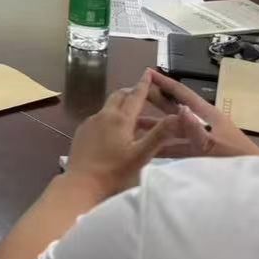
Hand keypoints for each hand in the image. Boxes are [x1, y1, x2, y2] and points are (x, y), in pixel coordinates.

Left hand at [66, 71, 184, 195]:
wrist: (81, 186)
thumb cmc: (114, 173)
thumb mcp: (141, 155)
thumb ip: (159, 135)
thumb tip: (178, 116)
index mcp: (119, 118)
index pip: (135, 95)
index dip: (144, 84)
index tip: (149, 72)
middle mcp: (103, 115)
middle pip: (120, 96)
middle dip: (133, 93)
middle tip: (145, 96)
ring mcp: (90, 123)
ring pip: (110, 109)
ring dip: (124, 109)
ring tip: (138, 120)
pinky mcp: (82, 132)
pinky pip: (100, 119)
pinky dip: (113, 119)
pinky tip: (117, 133)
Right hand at [141, 68, 258, 157]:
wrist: (257, 185)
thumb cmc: (239, 161)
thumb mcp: (216, 146)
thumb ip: (196, 131)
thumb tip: (179, 109)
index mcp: (209, 116)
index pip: (183, 95)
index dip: (166, 83)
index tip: (148, 73)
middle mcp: (203, 124)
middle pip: (175, 109)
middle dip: (156, 101)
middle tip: (134, 95)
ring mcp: (201, 140)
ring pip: (174, 130)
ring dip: (156, 126)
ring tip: (135, 124)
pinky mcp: (200, 156)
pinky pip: (177, 147)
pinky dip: (164, 146)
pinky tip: (150, 148)